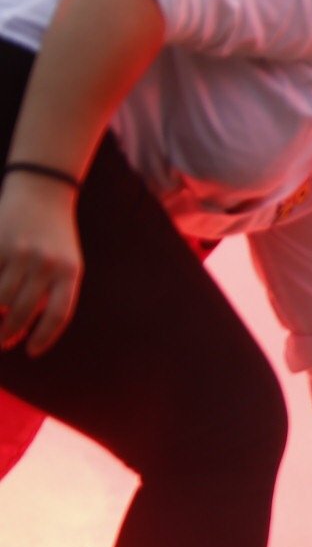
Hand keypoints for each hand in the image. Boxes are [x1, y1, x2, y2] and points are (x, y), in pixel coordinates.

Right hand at [0, 172, 83, 354]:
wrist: (42, 194)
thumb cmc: (54, 239)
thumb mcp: (67, 264)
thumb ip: (52, 294)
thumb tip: (23, 330)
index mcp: (70, 272)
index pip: (58, 315)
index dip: (43, 337)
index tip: (31, 352)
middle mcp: (47, 264)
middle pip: (23, 311)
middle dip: (9, 333)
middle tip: (2, 341)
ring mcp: (20, 253)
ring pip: (0, 299)